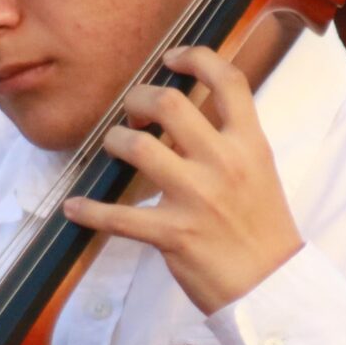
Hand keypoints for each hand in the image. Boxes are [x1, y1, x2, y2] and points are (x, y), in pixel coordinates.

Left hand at [61, 45, 301, 315]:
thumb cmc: (263, 228)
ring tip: (114, 148)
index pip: (227, 81)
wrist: (271, 287)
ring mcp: (197, 198)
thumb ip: (228, 139)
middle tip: (132, 112)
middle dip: (138, 99)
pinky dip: (88, 210)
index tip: (171, 58)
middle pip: (168, 103)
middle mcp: (224, 163)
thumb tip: (184, 114)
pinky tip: (74, 207)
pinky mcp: (173, 234)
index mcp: (250, 144)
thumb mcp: (259, 171)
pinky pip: (117, 216)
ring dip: (114, 141)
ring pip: (136, 146)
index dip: (196, 58)